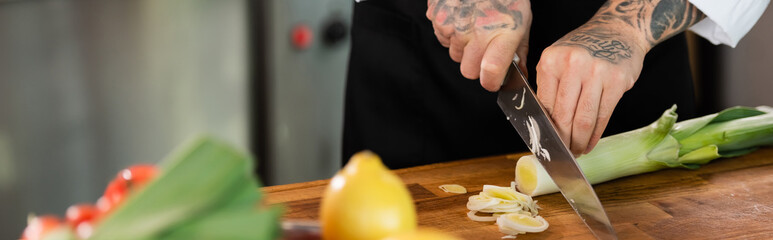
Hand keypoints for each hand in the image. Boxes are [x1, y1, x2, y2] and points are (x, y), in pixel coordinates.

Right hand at [426, 0, 531, 90]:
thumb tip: (519, 75)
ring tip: (473, 27)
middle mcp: (477, 32)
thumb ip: (519, 51)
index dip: (491, 82)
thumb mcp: (523, 21)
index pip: (490, 72)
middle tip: (483, 51)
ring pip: (454, 55)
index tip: (493, 80)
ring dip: (462, 48)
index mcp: (502, 34)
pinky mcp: (438, 18)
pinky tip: (461, 18)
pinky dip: (450, 34)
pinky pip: (442, 39)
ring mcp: (455, 26)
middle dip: (475, 67)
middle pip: (468, 71)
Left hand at [536, 25, 646, 154]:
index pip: (545, 105)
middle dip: (562, 140)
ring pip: (584, 119)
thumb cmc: (583, 49)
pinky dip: (596, 134)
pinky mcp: (618, 80)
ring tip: (577, 151)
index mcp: (551, 60)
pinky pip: (603, 115)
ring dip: (579, 141)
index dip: (545, 128)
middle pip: (564, 115)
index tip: (545, 143)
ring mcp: (597, 72)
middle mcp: (573, 64)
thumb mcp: (558, 59)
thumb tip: (542, 124)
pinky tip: (590, 142)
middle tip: (562, 153)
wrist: (618, 30)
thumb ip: (549, 87)